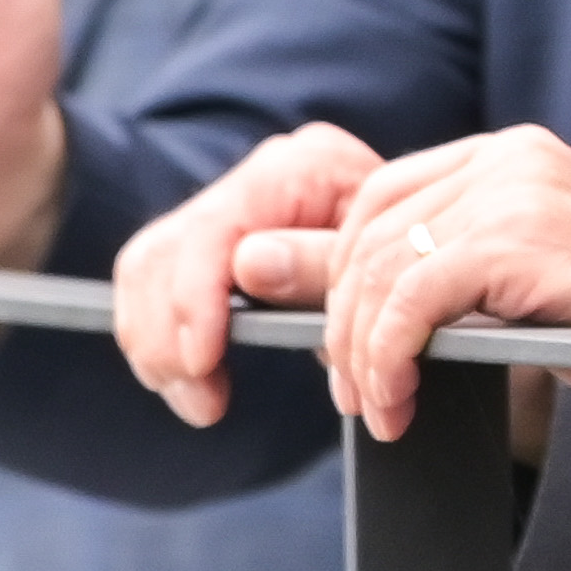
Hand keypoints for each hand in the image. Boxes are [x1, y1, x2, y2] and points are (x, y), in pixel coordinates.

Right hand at [116, 123, 384, 419]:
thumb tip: (248, 266)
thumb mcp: (385, 264)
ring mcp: (230, 204)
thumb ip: (322, 266)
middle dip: (168, 337)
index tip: (201, 363)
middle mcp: (257, 175)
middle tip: (201, 403)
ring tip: (195, 398)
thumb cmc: (413, 258)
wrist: (424, 249)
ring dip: (155, 343)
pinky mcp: (210, 240)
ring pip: (145, 268)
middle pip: (164, 250)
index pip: (215, 229)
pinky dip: (153, 334)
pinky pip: (151, 281)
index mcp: (303, 167)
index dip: (196, 299)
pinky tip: (182, 376)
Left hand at [310, 126, 570, 443]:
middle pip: (369, 226)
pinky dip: (389, 359)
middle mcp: (512, 156)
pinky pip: (416, 298)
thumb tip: (254, 260)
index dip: (340, 276)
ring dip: (362, 354)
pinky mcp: (525, 238)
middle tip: (353, 396)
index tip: (345, 355)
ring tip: (378, 410)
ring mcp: (522, 189)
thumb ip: (381, 278)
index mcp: (505, 156)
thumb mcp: (481, 299)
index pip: (379, 195)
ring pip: (384, 265)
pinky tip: (399, 404)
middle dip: (341, 322)